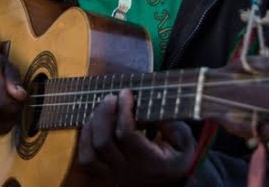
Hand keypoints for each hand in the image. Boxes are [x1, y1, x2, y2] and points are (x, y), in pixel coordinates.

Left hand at [77, 89, 195, 186]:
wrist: (173, 176)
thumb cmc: (177, 152)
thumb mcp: (183, 138)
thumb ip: (170, 124)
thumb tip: (150, 107)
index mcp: (150, 162)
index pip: (127, 134)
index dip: (123, 110)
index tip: (126, 93)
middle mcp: (129, 171)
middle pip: (103, 142)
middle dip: (104, 113)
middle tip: (111, 97)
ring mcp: (115, 175)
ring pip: (90, 153)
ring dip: (92, 126)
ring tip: (102, 109)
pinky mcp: (105, 174)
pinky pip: (86, 160)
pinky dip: (84, 139)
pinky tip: (92, 123)